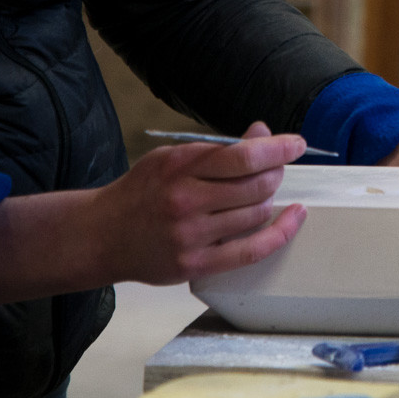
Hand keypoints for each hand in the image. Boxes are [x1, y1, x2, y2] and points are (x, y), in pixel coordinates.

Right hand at [0, 123, 307, 302]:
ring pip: (256, 214)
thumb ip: (217, 149)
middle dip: (275, 173)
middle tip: (276, 169)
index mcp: (180, 167)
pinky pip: (252, 250)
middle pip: (256, 185)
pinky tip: (294, 218)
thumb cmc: (141, 191)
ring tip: (261, 194)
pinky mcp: (196, 264)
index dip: (277, 148)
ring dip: (268, 201)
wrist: (102, 235)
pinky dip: (281, 233)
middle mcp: (186, 200)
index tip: (297, 144)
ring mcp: (191, 235)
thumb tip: (263, 133)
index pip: (242, 156)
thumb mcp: (171, 158)